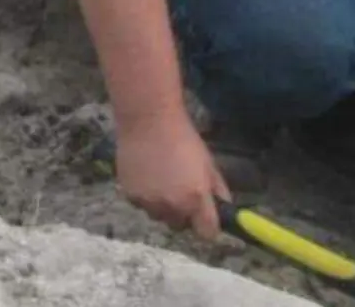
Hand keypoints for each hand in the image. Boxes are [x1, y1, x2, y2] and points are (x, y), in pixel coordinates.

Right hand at [113, 114, 233, 239]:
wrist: (148, 120)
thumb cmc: (183, 138)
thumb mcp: (208, 163)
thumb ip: (218, 190)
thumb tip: (224, 207)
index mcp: (196, 199)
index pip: (207, 234)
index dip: (208, 227)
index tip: (206, 218)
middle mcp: (172, 207)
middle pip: (181, 226)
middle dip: (184, 214)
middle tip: (182, 192)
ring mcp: (149, 203)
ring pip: (159, 216)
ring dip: (163, 206)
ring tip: (161, 181)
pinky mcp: (130, 196)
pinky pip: (142, 205)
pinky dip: (146, 196)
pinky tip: (146, 175)